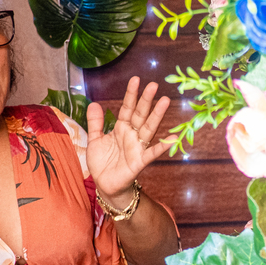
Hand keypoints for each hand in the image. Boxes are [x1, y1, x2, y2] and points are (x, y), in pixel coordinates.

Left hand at [87, 76, 174, 204]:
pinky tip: (171, 139)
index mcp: (121, 128)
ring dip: (157, 116)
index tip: (136, 79)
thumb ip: (95, 122)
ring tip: (165, 102)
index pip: (127, 108)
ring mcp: (137, 147)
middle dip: (146, 100)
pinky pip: (152, 153)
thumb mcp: (95, 139)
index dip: (131, 94)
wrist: (104, 184)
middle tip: (154, 85)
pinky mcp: (139, 162)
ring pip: (148, 129)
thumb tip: (94, 103)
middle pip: (140, 115)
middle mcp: (132, 135)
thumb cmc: (102, 162)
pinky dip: (162, 147)